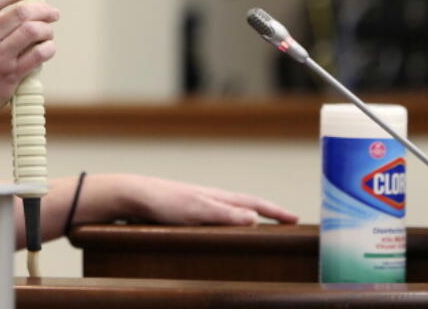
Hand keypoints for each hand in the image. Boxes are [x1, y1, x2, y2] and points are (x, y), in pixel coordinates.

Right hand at [0, 0, 58, 126]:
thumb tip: (19, 11)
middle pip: (20, 14)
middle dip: (42, 10)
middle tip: (51, 13)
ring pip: (32, 31)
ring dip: (47, 29)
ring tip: (48, 32)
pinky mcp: (10, 75)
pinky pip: (38, 54)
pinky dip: (48, 48)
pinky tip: (47, 48)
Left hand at [96, 174, 298, 225]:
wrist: (131, 196)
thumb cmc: (162, 201)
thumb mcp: (196, 210)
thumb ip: (224, 214)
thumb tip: (254, 217)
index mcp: (217, 196)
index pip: (254, 203)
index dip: (275, 212)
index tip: (296, 219)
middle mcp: (210, 198)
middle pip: (246, 205)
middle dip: (267, 213)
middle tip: (286, 222)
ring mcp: (198, 204)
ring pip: (231, 212)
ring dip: (249, 218)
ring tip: (263, 227)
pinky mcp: (186, 213)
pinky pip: (216, 219)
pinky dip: (229, 223)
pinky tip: (224, 232)